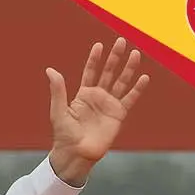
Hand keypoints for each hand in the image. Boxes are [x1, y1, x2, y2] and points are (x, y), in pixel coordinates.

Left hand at [46, 37, 148, 186]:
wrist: (76, 154)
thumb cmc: (64, 134)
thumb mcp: (58, 110)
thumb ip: (58, 90)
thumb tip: (50, 70)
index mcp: (83, 94)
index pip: (90, 71)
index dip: (95, 59)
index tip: (99, 45)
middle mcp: (98, 97)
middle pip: (108, 72)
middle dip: (115, 57)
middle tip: (122, 41)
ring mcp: (109, 105)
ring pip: (121, 82)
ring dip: (128, 68)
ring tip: (135, 53)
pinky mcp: (118, 115)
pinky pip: (130, 99)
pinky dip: (137, 89)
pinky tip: (144, 77)